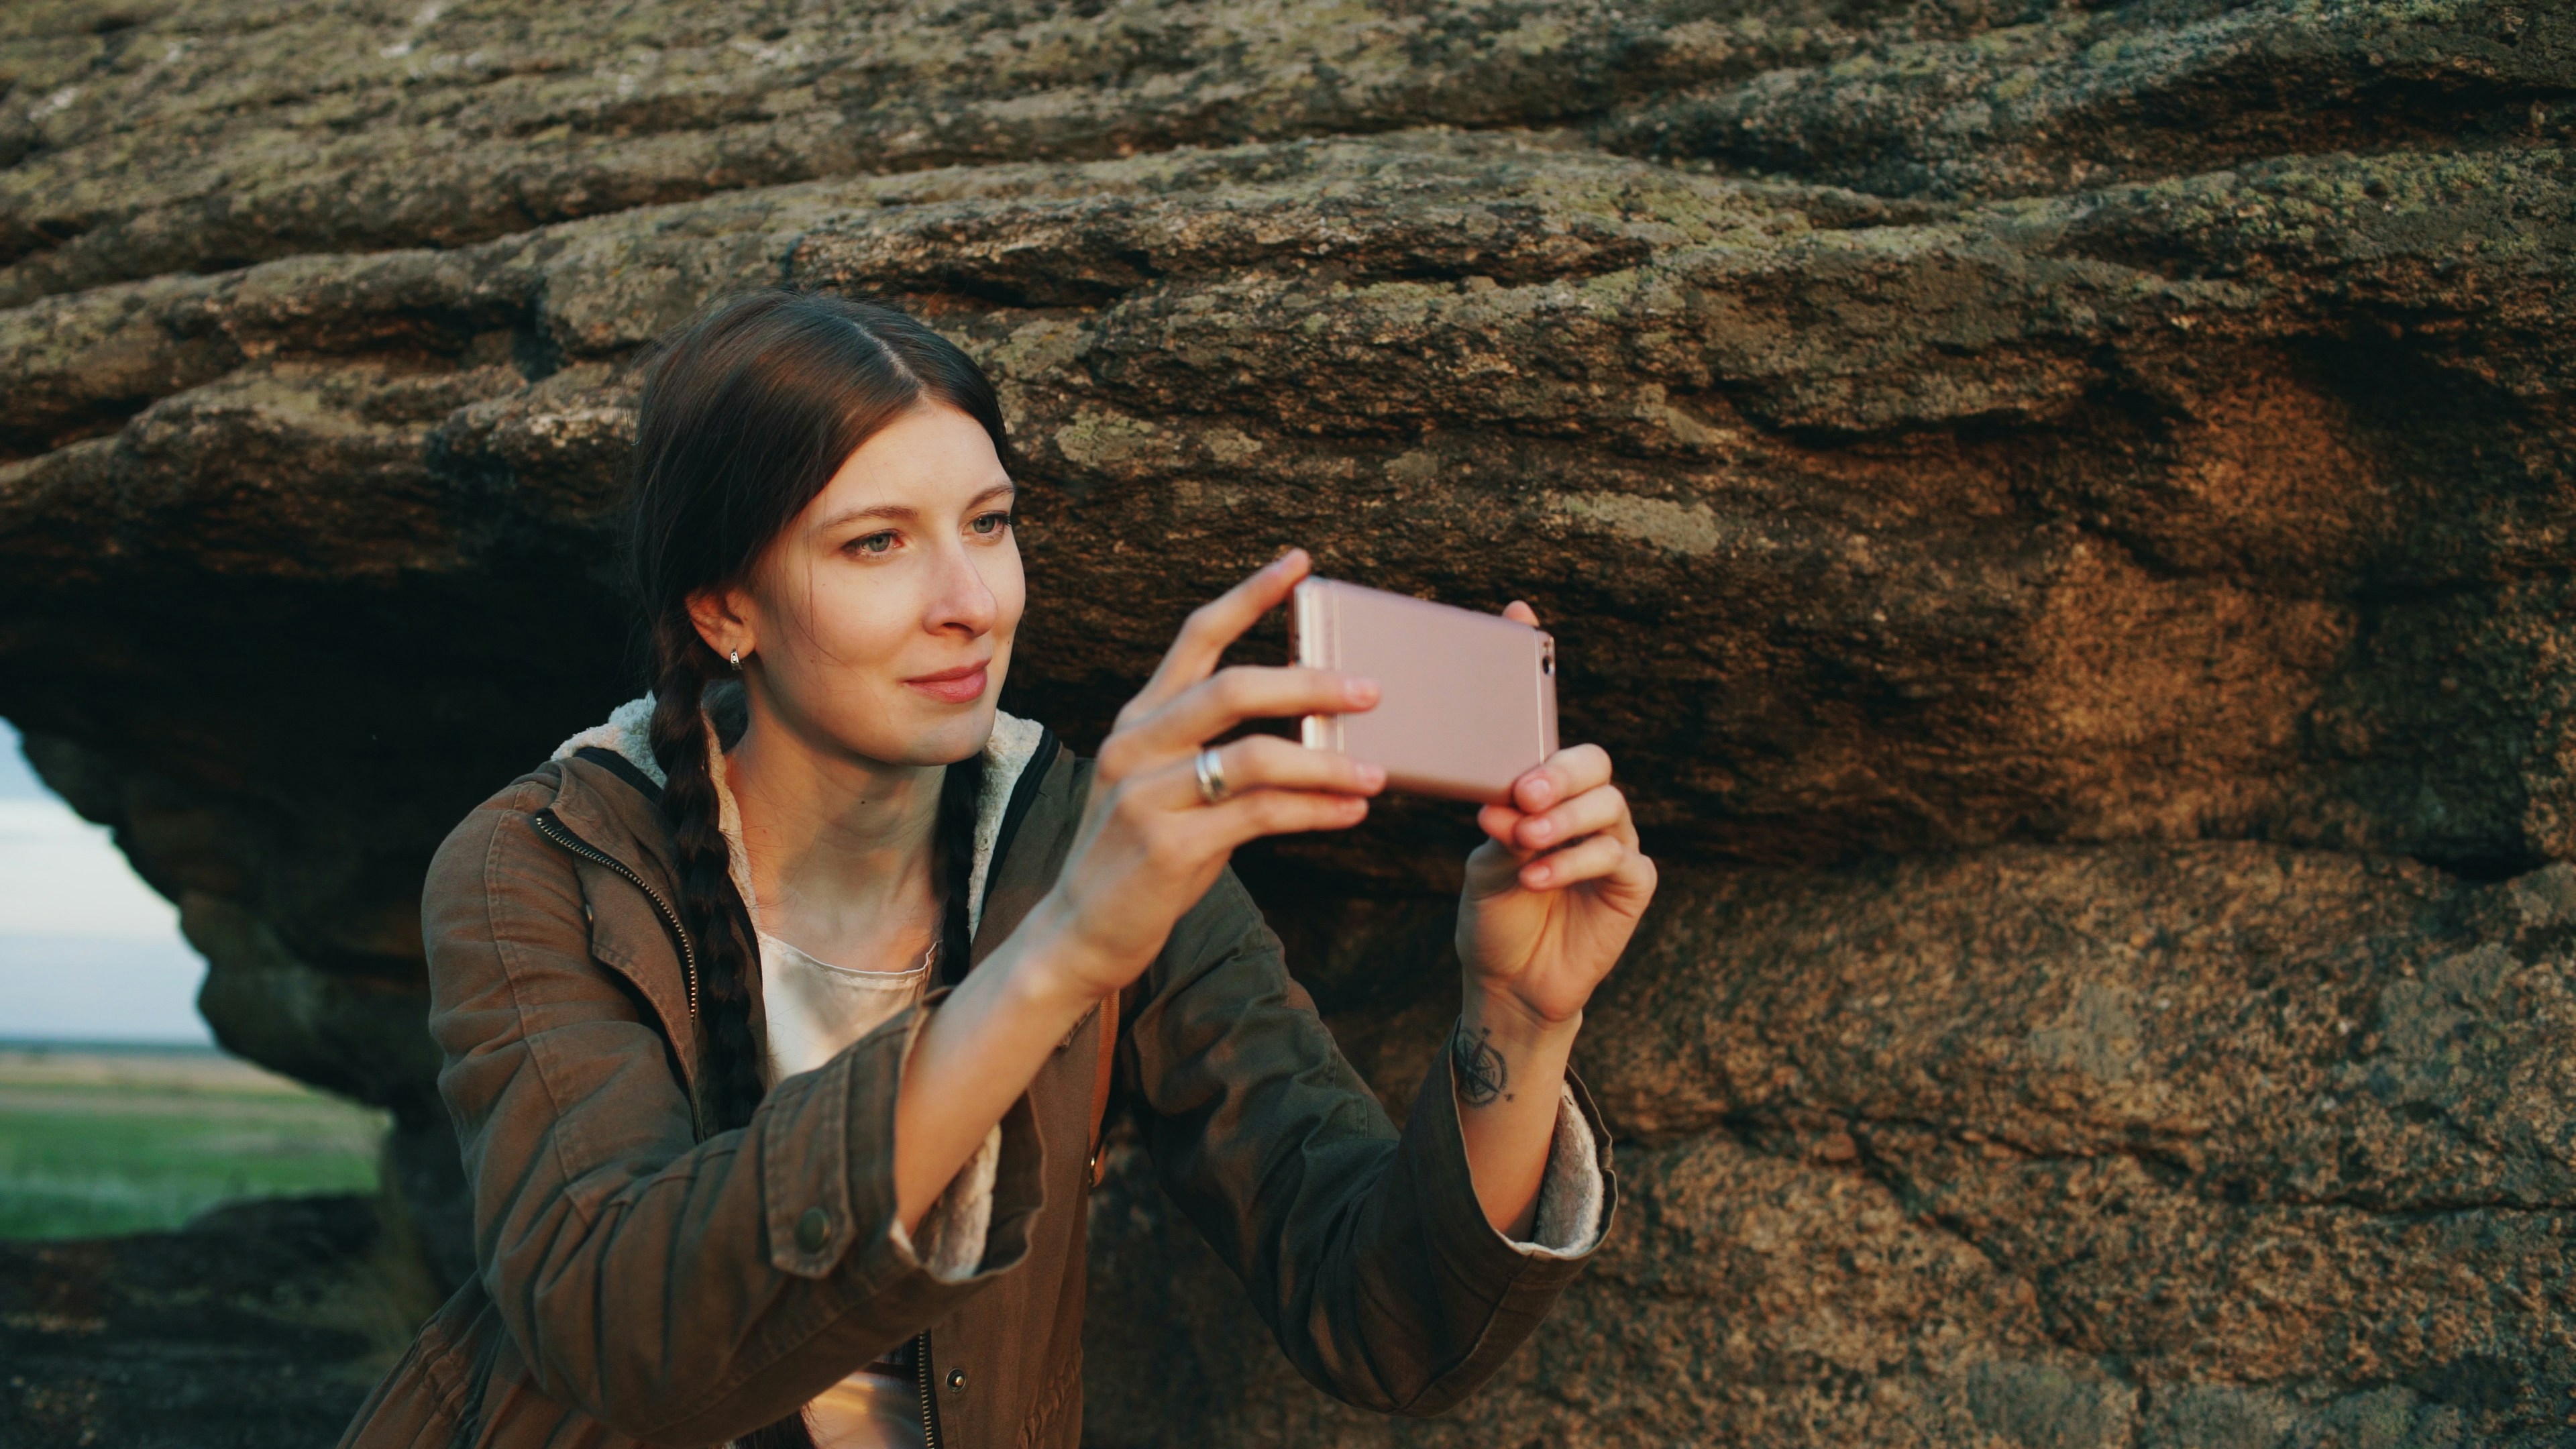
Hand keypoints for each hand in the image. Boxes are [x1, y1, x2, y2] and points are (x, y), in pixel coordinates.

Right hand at [1034, 549, 1383, 997]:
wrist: (1080, 933)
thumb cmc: (1139, 858)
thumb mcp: (1165, 789)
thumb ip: (1216, 753)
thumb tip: (1309, 730)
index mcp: (1138, 721)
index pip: (1196, 637)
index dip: (1250, 595)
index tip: (1300, 562)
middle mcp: (1135, 745)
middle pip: (1234, 688)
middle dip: (1310, 682)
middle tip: (1370, 690)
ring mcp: (1146, 795)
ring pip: (1254, 756)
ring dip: (1326, 761)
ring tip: (1377, 773)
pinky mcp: (1167, 846)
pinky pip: (1260, 815)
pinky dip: (1314, 810)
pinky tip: (1350, 812)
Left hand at [1454, 603, 1656, 1026]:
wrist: (1508, 981)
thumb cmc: (1493, 911)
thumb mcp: (1483, 857)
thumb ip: (1497, 823)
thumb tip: (1502, 799)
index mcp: (1546, 787)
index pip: (1547, 721)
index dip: (1538, 664)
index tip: (1517, 614)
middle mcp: (1586, 805)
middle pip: (1593, 761)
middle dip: (1558, 772)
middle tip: (1522, 793)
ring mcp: (1615, 841)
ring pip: (1608, 807)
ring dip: (1562, 823)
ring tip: (1522, 842)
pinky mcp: (1632, 884)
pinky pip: (1617, 858)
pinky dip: (1574, 863)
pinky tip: (1537, 875)